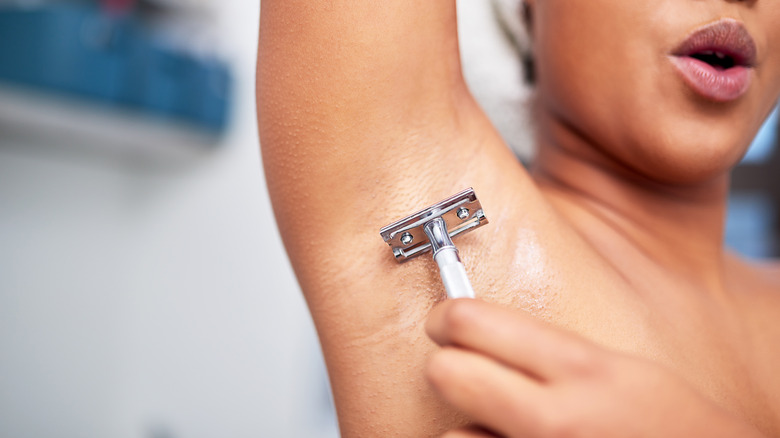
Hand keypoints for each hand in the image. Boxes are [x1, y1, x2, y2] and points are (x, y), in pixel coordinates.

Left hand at [425, 299, 764, 437]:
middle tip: (456, 364)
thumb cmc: (669, 426)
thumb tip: (479, 330)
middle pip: (445, 373)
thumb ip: (550, 352)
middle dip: (447, 365)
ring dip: (466, 425)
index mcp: (581, 369)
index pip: (474, 322)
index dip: (449, 316)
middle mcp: (554, 418)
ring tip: (497, 424)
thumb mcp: (618, 370)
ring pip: (451, 434)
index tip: (448, 320)